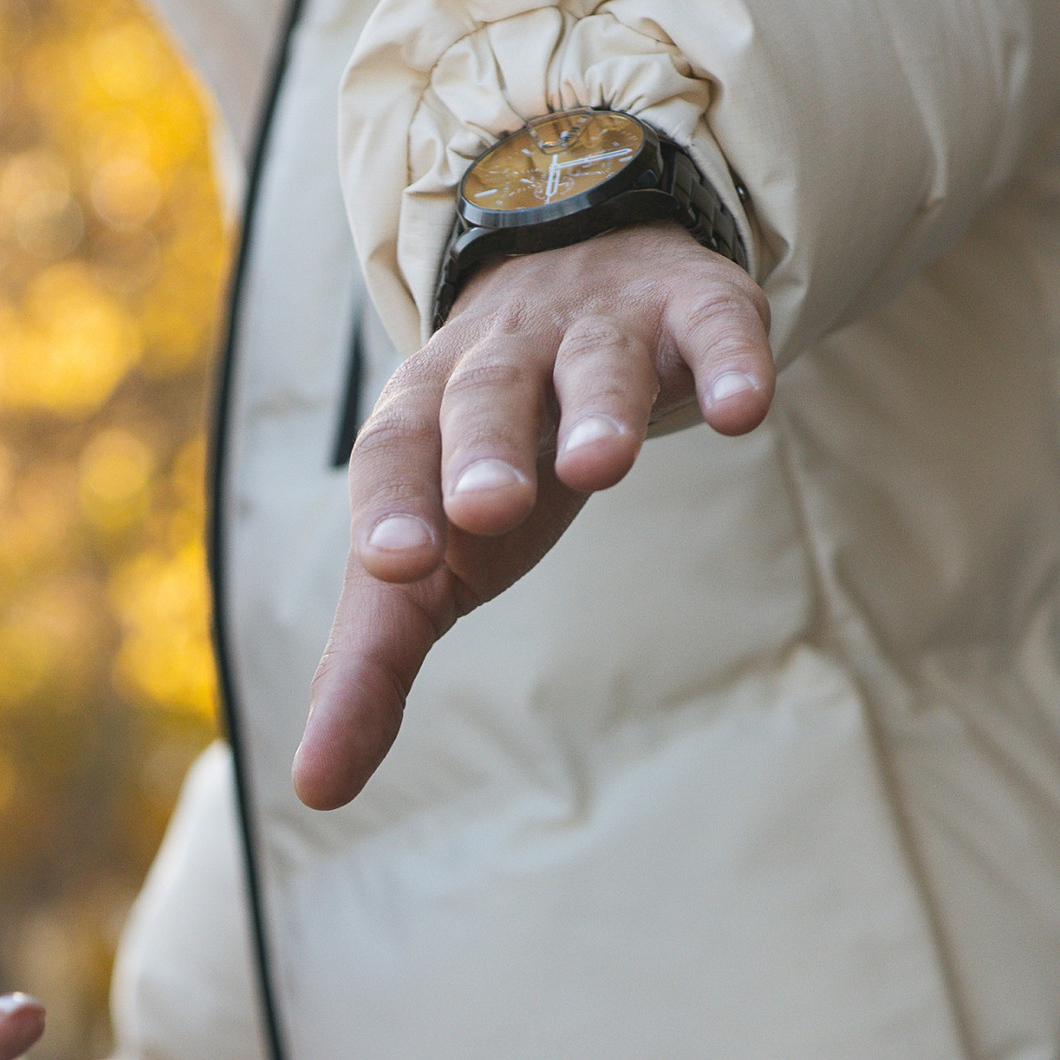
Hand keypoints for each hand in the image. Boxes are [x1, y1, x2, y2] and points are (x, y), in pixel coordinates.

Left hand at [292, 225, 773, 810]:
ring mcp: (599, 329)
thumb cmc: (489, 454)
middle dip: (485, 450)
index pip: (392, 457)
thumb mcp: (431, 551)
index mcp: (422, 418)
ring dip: (598, 407)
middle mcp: (502, 362)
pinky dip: (728, 359)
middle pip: (484, 399)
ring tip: (608, 463)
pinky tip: (743, 409)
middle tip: (488, 509)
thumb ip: (372, 665)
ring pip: (593, 362)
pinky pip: (711, 325)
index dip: (390, 506)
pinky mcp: (691, 309)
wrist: (576, 271)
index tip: (393, 564)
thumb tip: (316, 789)